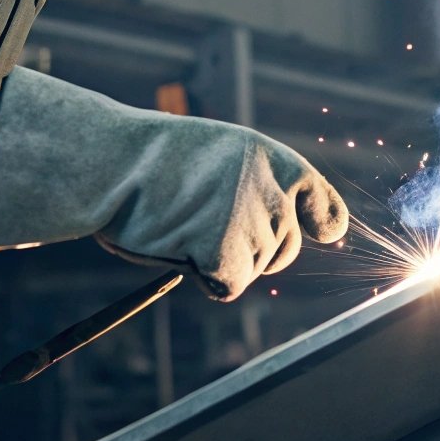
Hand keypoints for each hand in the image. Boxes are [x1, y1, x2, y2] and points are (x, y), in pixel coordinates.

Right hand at [94, 114, 348, 300]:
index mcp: (276, 161)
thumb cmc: (159, 158)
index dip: (323, 223)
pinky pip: (227, 286)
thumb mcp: (224, 154)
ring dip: (222, 259)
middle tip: (207, 227)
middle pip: (284, 248)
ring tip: (183, 223)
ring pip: (253, 269)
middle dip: (255, 249)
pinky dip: (204, 278)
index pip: (324, 205)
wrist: (116, 164)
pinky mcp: (227, 258)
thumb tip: (285, 225)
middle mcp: (274, 194)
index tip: (323, 233)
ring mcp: (253, 227)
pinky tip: (179, 247)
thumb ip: (259, 183)